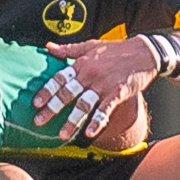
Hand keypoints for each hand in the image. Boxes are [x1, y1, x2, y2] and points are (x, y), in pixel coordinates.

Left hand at [33, 37, 159, 142]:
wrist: (144, 52)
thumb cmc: (117, 49)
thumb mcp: (91, 45)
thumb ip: (68, 49)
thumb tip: (48, 47)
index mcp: (82, 63)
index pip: (59, 78)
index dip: (46, 91)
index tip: (35, 103)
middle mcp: (90, 74)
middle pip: (67, 93)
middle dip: (51, 109)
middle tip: (38, 122)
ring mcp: (104, 85)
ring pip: (84, 105)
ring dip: (72, 121)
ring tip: (62, 135)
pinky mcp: (118, 93)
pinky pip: (105, 110)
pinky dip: (97, 122)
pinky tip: (90, 133)